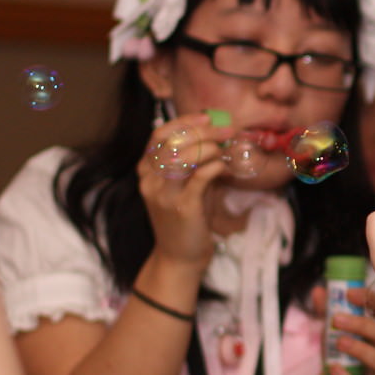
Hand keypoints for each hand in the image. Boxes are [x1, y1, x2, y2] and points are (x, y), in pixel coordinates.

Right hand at [137, 111, 233, 273]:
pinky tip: (224, 165)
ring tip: (226, 146)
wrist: (180, 258)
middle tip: (226, 129)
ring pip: (181, 156)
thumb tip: (218, 138)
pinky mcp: (183, 208)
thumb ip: (195, 164)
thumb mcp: (185, 187)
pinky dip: (214, 165)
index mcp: (147, 173)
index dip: (182, 122)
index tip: (206, 117)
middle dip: (201, 131)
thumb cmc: (186, 220)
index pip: (157, 136)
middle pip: (170, 142)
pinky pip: (198, 178)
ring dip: (209, 146)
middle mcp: (150, 182)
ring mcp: (164, 195)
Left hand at [310, 284, 374, 374]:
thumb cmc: (340, 353)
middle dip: (364, 325)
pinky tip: (333, 368)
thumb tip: (318, 291)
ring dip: (361, 350)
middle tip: (337, 319)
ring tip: (339, 342)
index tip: (349, 294)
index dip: (370, 300)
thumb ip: (326, 311)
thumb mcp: (332, 330)